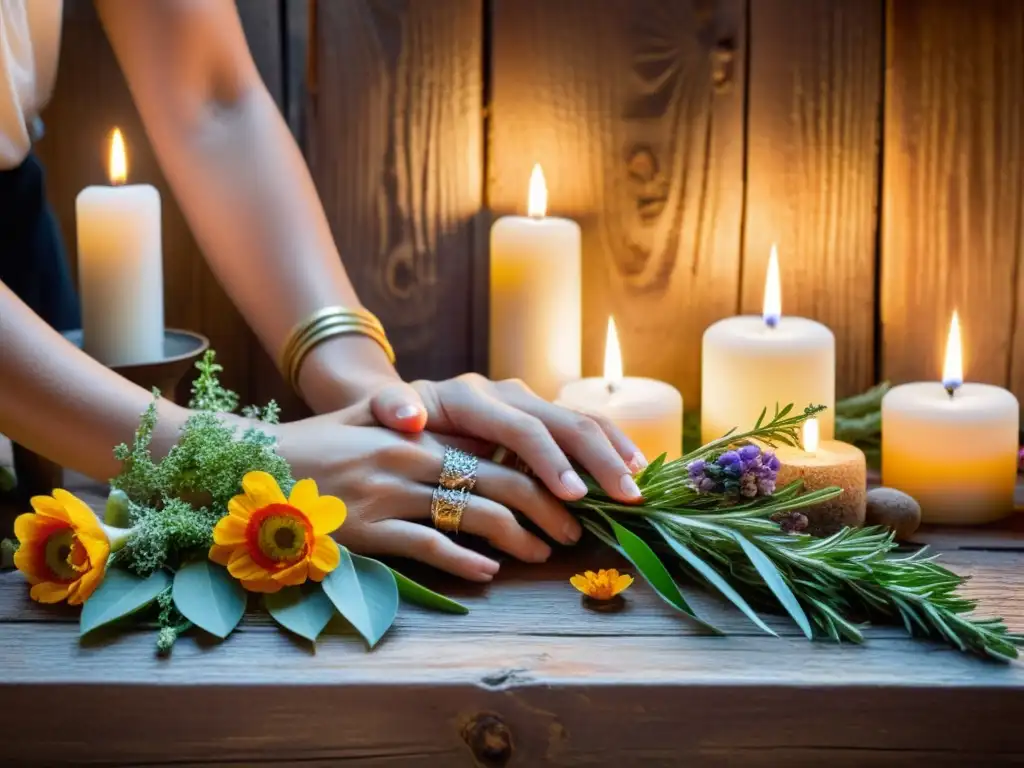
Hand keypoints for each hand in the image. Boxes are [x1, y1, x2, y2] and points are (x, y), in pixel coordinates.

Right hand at [270, 413, 581, 580]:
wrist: (252, 467)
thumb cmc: (317, 447)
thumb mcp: (369, 423)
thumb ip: (422, 429)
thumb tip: (474, 446)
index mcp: (418, 431)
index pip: (497, 449)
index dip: (541, 472)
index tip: (569, 494)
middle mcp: (410, 457)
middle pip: (500, 483)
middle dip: (546, 511)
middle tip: (572, 534)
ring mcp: (389, 494)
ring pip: (474, 516)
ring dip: (517, 539)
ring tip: (541, 554)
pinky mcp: (367, 530)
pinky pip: (428, 546)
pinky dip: (464, 562)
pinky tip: (487, 573)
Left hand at [365, 374, 646, 503]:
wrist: (400, 406)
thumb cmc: (390, 421)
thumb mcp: (377, 413)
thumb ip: (389, 407)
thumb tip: (408, 415)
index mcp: (472, 396)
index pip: (521, 426)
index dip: (550, 460)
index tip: (572, 496)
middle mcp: (508, 394)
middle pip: (564, 421)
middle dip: (598, 460)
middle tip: (626, 498)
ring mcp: (529, 405)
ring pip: (582, 421)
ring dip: (613, 453)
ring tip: (638, 487)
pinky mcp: (540, 420)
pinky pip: (583, 429)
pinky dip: (610, 448)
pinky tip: (633, 471)